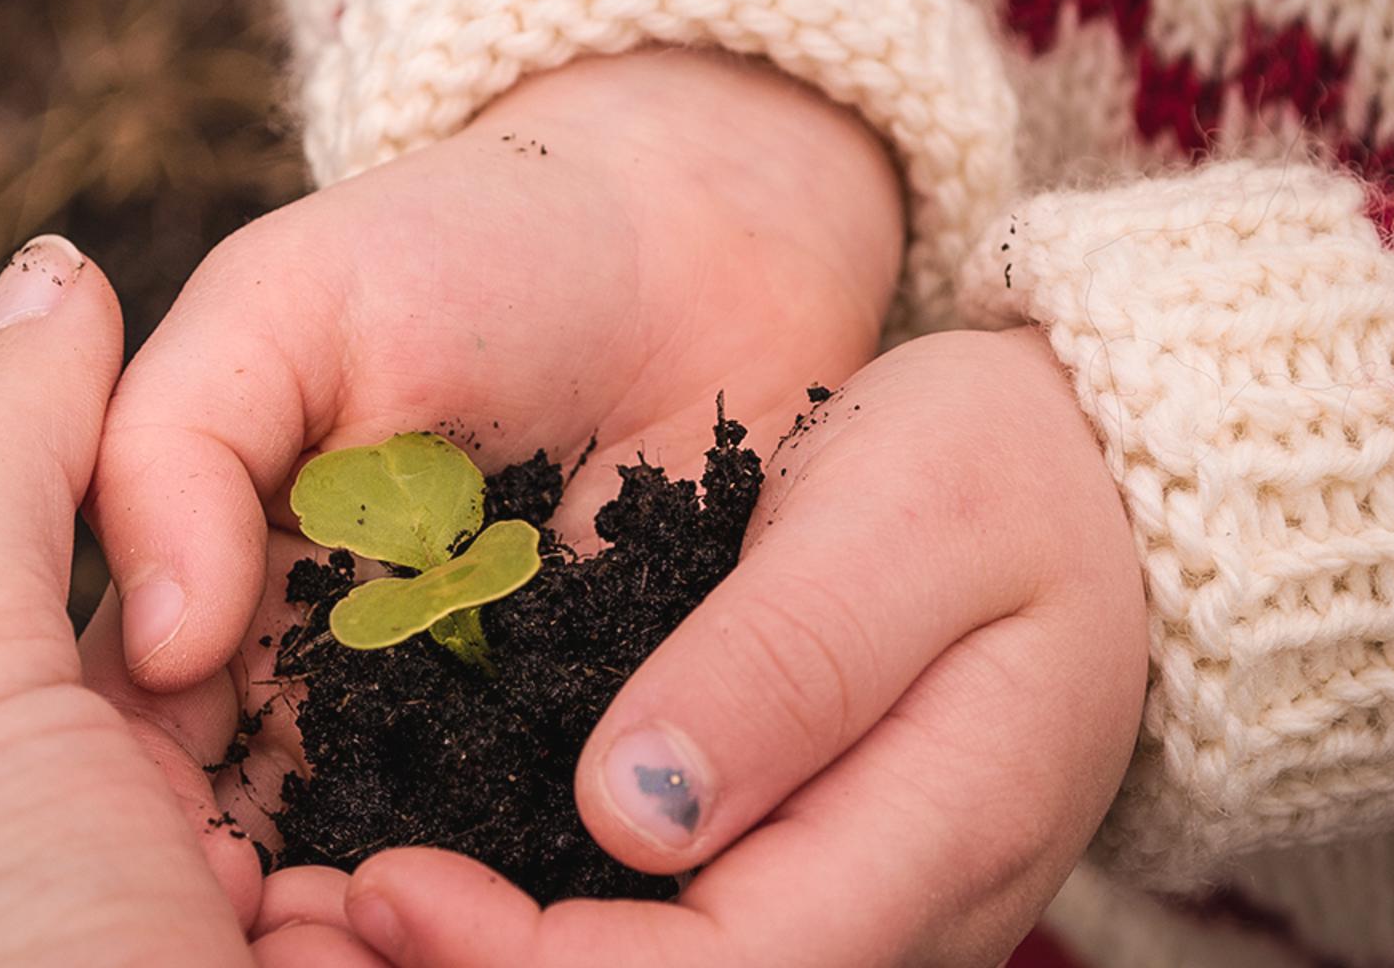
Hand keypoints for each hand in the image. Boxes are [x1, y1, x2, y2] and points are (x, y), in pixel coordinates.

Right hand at [81, 48, 908, 917]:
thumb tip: (161, 644)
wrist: (693, 236)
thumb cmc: (469, 246)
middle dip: (288, 913)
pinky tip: (571, 918)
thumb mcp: (283, 305)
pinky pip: (581, 841)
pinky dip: (566, 886)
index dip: (164, 833)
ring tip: (439, 941)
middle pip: (283, 850)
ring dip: (420, 920)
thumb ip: (177, 443)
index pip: (155, 761)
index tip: (209, 872)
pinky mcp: (619, 734)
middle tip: (324, 942)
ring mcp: (487, 732)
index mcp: (234, 612)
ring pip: (427, 873)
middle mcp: (349, 701)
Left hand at [342, 328, 1148, 965]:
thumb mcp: (910, 524)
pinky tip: (415, 879)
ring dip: (488, 966)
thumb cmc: (1004, 475)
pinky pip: (660, 933)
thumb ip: (785, 665)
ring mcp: (848, 900)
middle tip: (304, 925)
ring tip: (320, 914)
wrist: (1090, 482)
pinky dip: (529, 925)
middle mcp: (891, 910)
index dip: (538, 960)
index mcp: (934, 834)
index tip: (388, 886)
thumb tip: (630, 815)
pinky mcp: (798, 865)